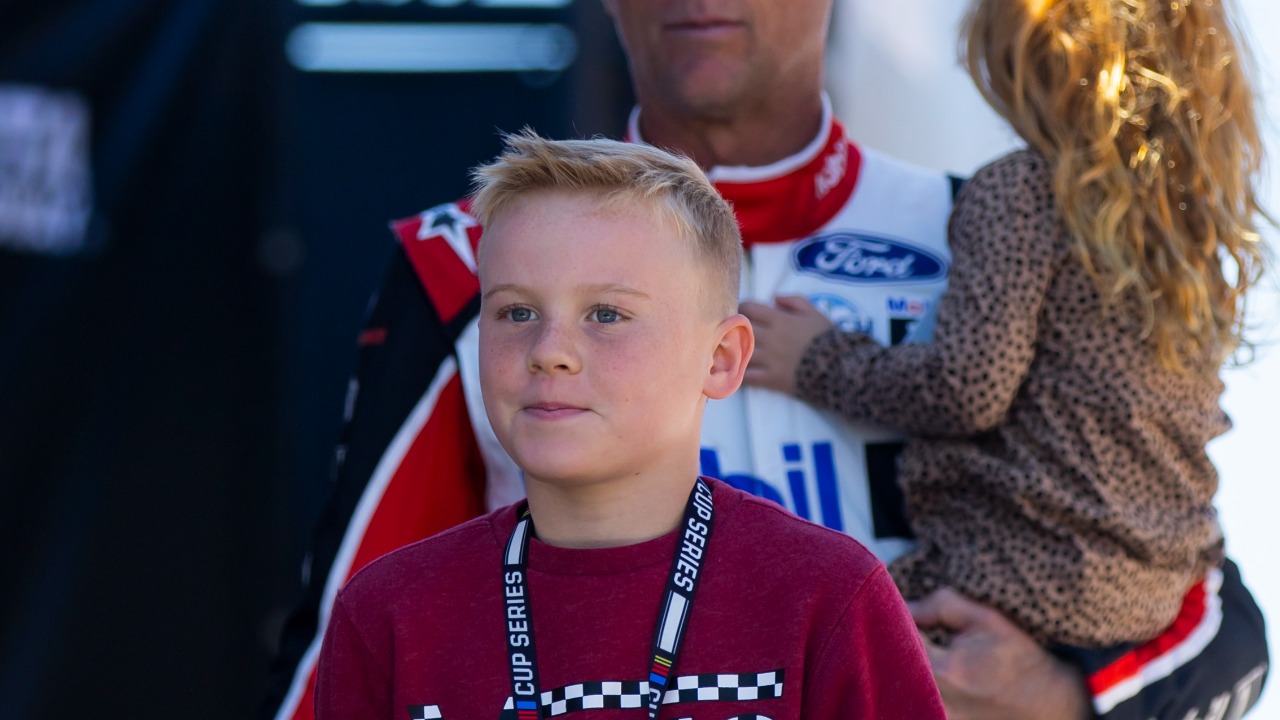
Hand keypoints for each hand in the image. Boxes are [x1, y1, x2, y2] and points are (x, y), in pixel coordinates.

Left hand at [740, 295, 833, 394]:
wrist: (838, 367)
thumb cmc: (826, 337)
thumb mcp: (814, 312)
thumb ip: (794, 301)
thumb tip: (774, 297)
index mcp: (779, 320)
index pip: (749, 308)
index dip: (741, 307)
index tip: (739, 310)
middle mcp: (769, 338)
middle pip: (740, 329)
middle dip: (733, 327)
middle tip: (730, 329)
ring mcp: (768, 359)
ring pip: (740, 352)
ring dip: (732, 350)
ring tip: (727, 349)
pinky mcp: (770, 378)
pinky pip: (747, 376)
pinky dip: (738, 373)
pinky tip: (732, 371)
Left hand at [910, 589, 1090, 719]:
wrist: (1050, 704)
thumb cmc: (1019, 657)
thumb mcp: (985, 619)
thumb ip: (941, 605)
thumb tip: (907, 604)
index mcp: (944, 669)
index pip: (896, 636)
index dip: (895, 618)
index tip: (902, 609)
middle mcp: (936, 698)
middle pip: (893, 662)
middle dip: (897, 641)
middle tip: (911, 629)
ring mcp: (940, 715)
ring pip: (903, 682)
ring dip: (906, 663)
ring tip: (924, 651)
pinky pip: (916, 698)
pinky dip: (917, 683)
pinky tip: (933, 672)